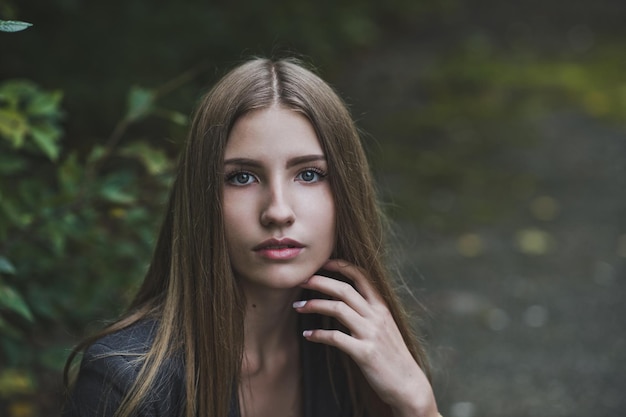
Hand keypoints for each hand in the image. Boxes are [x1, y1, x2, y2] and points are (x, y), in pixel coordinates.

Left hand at [293, 259, 437, 416]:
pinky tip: (308, 335)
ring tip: (298, 307)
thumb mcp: (385, 327)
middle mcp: (377, 317)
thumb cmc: (392, 356)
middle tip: (301, 281)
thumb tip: (345, 301)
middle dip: (320, 281)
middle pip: (345, 289)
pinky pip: (336, 338)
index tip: (322, 264)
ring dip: (314, 305)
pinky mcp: (365, 353)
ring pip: (338, 309)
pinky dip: (319, 334)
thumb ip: (368, 312)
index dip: (341, 266)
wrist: (408, 385)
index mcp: (382, 307)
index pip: (361, 276)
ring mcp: (371, 334)